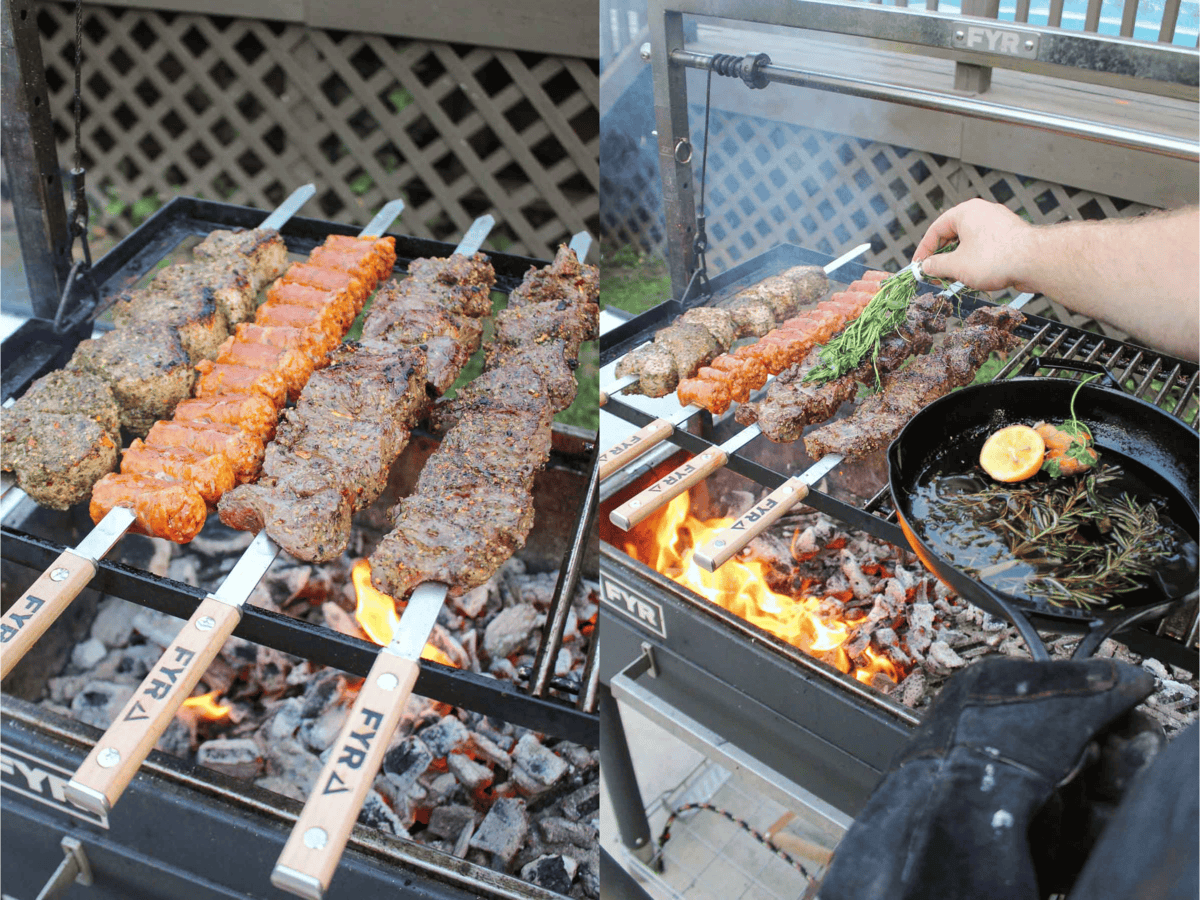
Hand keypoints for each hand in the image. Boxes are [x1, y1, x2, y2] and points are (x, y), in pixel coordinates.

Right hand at [913, 199, 1034, 291]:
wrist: (1035, 261)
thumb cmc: (995, 258)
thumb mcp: (956, 266)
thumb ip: (936, 266)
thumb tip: (926, 267)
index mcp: (965, 212)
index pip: (936, 229)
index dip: (924, 250)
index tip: (919, 266)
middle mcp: (982, 212)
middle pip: (953, 234)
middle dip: (942, 256)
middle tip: (935, 274)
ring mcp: (998, 222)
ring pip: (970, 241)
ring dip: (959, 259)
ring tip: (955, 277)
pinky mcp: (1011, 235)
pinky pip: (986, 245)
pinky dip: (976, 259)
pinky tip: (976, 274)